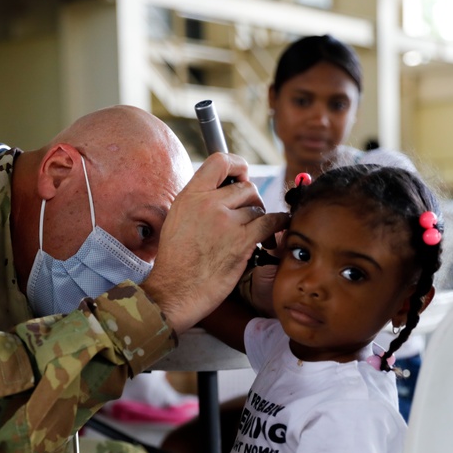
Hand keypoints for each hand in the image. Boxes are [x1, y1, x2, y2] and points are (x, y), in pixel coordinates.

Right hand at [142, 153, 288, 333]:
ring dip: (258, 220)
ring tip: (252, 234)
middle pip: (246, 187)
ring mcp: (226, 222)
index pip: (219, 161)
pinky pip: (271, 222)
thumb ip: (199, 202)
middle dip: (251, 201)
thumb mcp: (178, 220)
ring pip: (258, 208)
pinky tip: (275, 230)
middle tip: (248, 216)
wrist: (174, 291)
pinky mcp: (241, 241)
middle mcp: (208, 204)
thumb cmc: (176, 261)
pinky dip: (277, 224)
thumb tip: (225, 190)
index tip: (243, 174)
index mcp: (190, 196)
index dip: (237, 164)